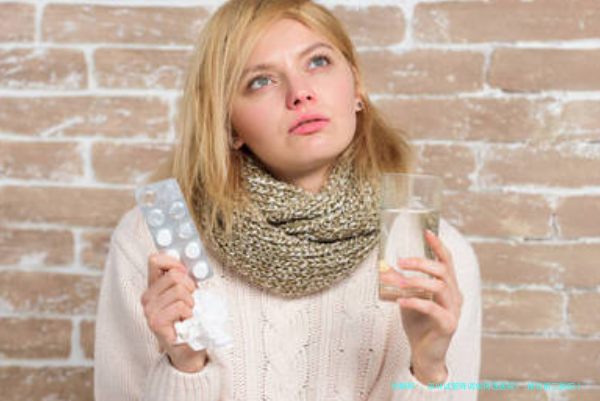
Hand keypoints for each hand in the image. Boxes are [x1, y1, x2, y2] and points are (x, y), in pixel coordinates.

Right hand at [141, 253, 207, 372]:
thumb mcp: (188, 293)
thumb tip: (194, 262)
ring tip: (187, 313)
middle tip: (190, 301)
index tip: (184, 270)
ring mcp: (149, 310)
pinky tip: (185, 322)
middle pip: (174, 275)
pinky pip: (180, 306)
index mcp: (154, 287)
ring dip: (191, 302)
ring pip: (179, 289)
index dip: (173, 261)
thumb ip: (186, 277)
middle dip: (190, 286)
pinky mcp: (155, 322)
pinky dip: (189, 313)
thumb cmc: (190, 320)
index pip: (155, 260)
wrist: (189, 349)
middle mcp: (148, 297)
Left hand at [379, 230, 462, 383]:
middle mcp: (454, 295)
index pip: (447, 261)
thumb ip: (400, 283)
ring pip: (440, 286)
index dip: (438, 246)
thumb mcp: (407, 298)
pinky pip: (434, 308)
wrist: (425, 354)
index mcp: (448, 286)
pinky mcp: (448, 325)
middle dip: (421, 263)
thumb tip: (383, 266)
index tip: (427, 232)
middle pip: (443, 270)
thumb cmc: (419, 324)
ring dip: (417, 281)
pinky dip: (416, 302)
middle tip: (401, 262)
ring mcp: (454, 310)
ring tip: (398, 284)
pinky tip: (401, 302)